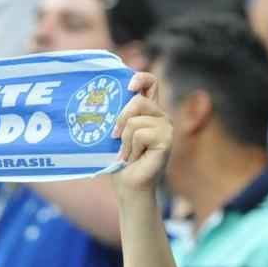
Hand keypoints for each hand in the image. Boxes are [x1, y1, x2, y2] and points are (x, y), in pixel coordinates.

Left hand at [111, 72, 170, 193]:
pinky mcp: (167, 140)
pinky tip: (135, 159)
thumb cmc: (119, 162)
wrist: (128, 188)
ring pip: (135, 121)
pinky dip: (131, 148)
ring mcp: (166, 128)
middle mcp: (161, 117)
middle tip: (115, 138)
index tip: (127, 87)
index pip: (151, 82)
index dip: (140, 78)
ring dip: (125, 141)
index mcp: (149, 111)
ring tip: (128, 154)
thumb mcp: (115, 133)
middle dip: (120, 120)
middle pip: (138, 101)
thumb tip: (101, 98)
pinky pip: (140, 134)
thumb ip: (116, 115)